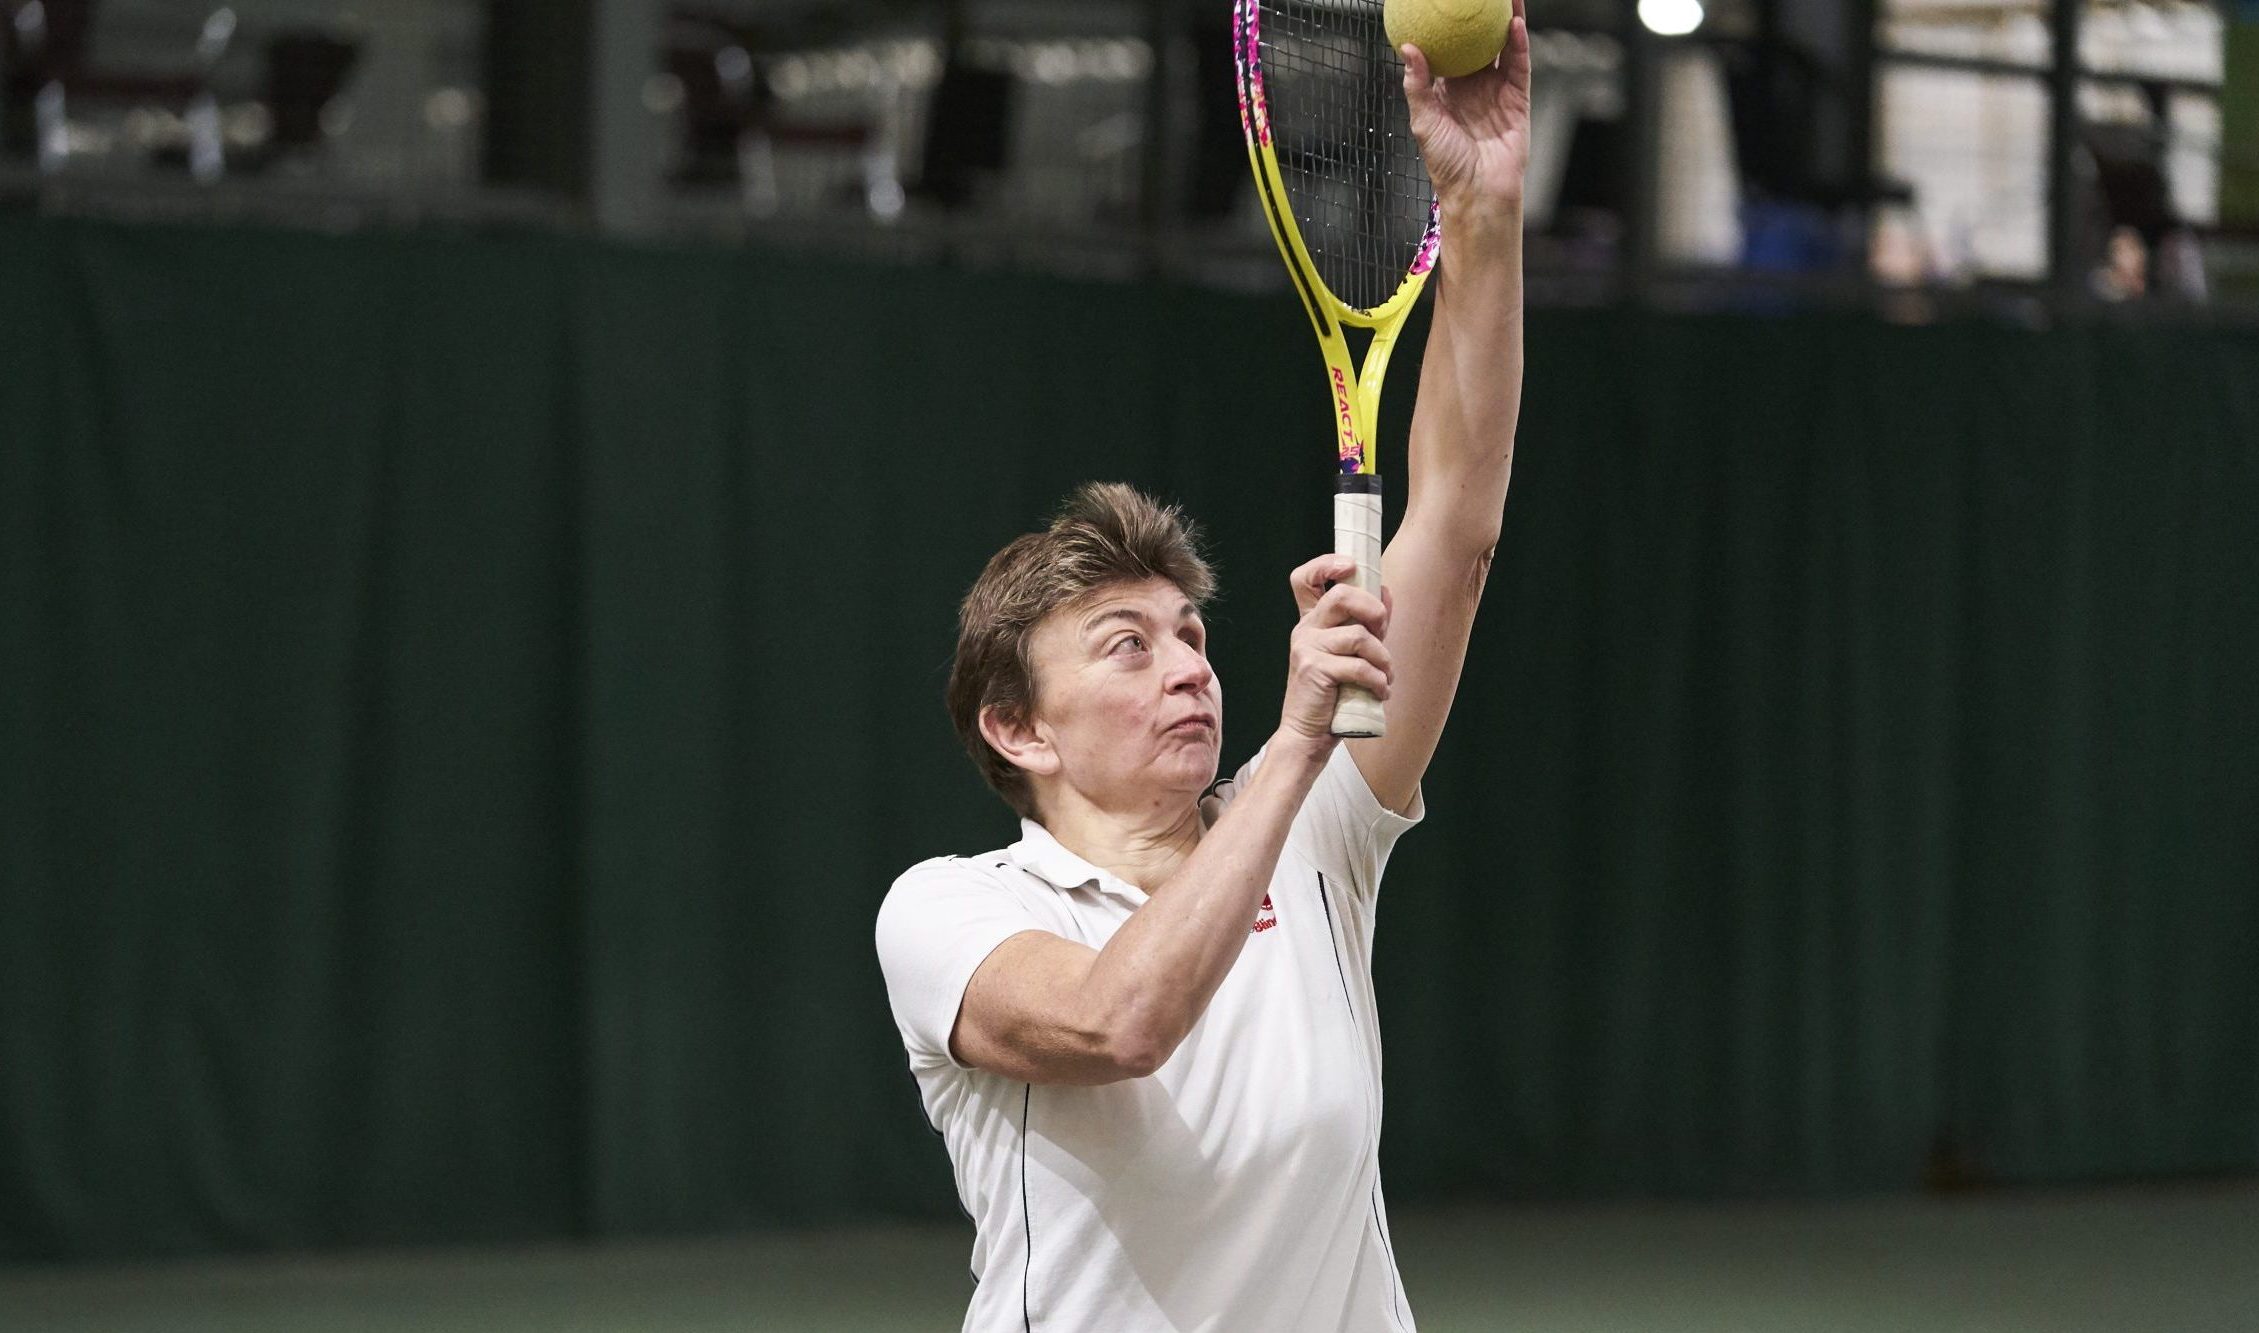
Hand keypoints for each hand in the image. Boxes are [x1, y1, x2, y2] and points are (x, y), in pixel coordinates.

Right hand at [1276, 554, 1393, 754]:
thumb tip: (1387, 593)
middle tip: (1383, 631)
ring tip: (1386, 677)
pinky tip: (1379, 692)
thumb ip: (1366, 625)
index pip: (1305, 578)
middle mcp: (1305, 629)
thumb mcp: (1352, 654)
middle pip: (1340, 595)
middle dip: (1372, 609)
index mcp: (1312, 622)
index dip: (1326, 564)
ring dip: (1383, 659)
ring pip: (1358, 636)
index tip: (1350, 567)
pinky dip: (1378, 680)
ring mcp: (1306, 647)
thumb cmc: (1333, 696)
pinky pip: (1359, 666)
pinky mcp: (1313, 669)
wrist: (1309, 734)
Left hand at [1400, 0, 1531, 231]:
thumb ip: (1417, 84)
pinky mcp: (1518, 98)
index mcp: (1447, 89)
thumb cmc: (1446, 163)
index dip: (1446, 28)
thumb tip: (1409, 48)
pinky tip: (1515, 22)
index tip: (1441, 5)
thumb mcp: (1423, 121)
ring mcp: (1498, 90)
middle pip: (1478, 42)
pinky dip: (1519, 43)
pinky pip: (1519, 64)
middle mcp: (1474, 86)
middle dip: (1478, 17)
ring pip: (1502, 46)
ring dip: (1505, 20)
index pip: (1447, 49)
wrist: (1478, 190)